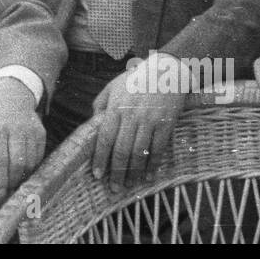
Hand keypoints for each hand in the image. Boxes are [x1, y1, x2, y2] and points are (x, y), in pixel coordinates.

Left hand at [0, 77, 45, 198]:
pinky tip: (23, 168)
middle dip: (12, 181)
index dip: (0, 179)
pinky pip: (39, 156)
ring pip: (30, 162)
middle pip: (17, 163)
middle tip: (7, 190)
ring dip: (22, 175)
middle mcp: (15, 129)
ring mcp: (30, 130)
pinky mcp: (41, 132)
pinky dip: (32, 166)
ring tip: (14, 180)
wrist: (13, 90)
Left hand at [90, 62, 184, 192]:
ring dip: (133, 173)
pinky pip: (158, 149)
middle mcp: (132, 116)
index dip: (100, 158)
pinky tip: (148, 176)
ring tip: (129, 185)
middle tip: (113, 188)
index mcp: (116, 108)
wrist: (167, 70)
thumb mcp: (112, 87)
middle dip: (116, 172)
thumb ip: (100, 105)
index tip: (96, 174)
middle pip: (122, 150)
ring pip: (139, 153)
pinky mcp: (166, 124)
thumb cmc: (136, 79)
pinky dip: (153, 165)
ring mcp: (150, 121)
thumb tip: (92, 125)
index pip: (104, 138)